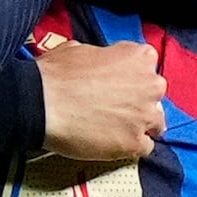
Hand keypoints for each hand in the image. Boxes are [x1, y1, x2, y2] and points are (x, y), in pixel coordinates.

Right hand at [33, 28, 167, 169]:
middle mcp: (150, 85)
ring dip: (139, 125)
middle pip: (154, 96)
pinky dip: (131, 147)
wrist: (40, 104)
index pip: (147, 67)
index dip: (131, 77)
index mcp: (140, 58)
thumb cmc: (56, 75)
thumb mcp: (81, 49)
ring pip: (155, 123)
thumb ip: (103, 58)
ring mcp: (144, 116)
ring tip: (116, 129)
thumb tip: (99, 65)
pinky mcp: (134, 143)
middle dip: (138, 102)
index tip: (120, 84)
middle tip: (115, 107)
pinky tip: (114, 144)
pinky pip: (144, 148)